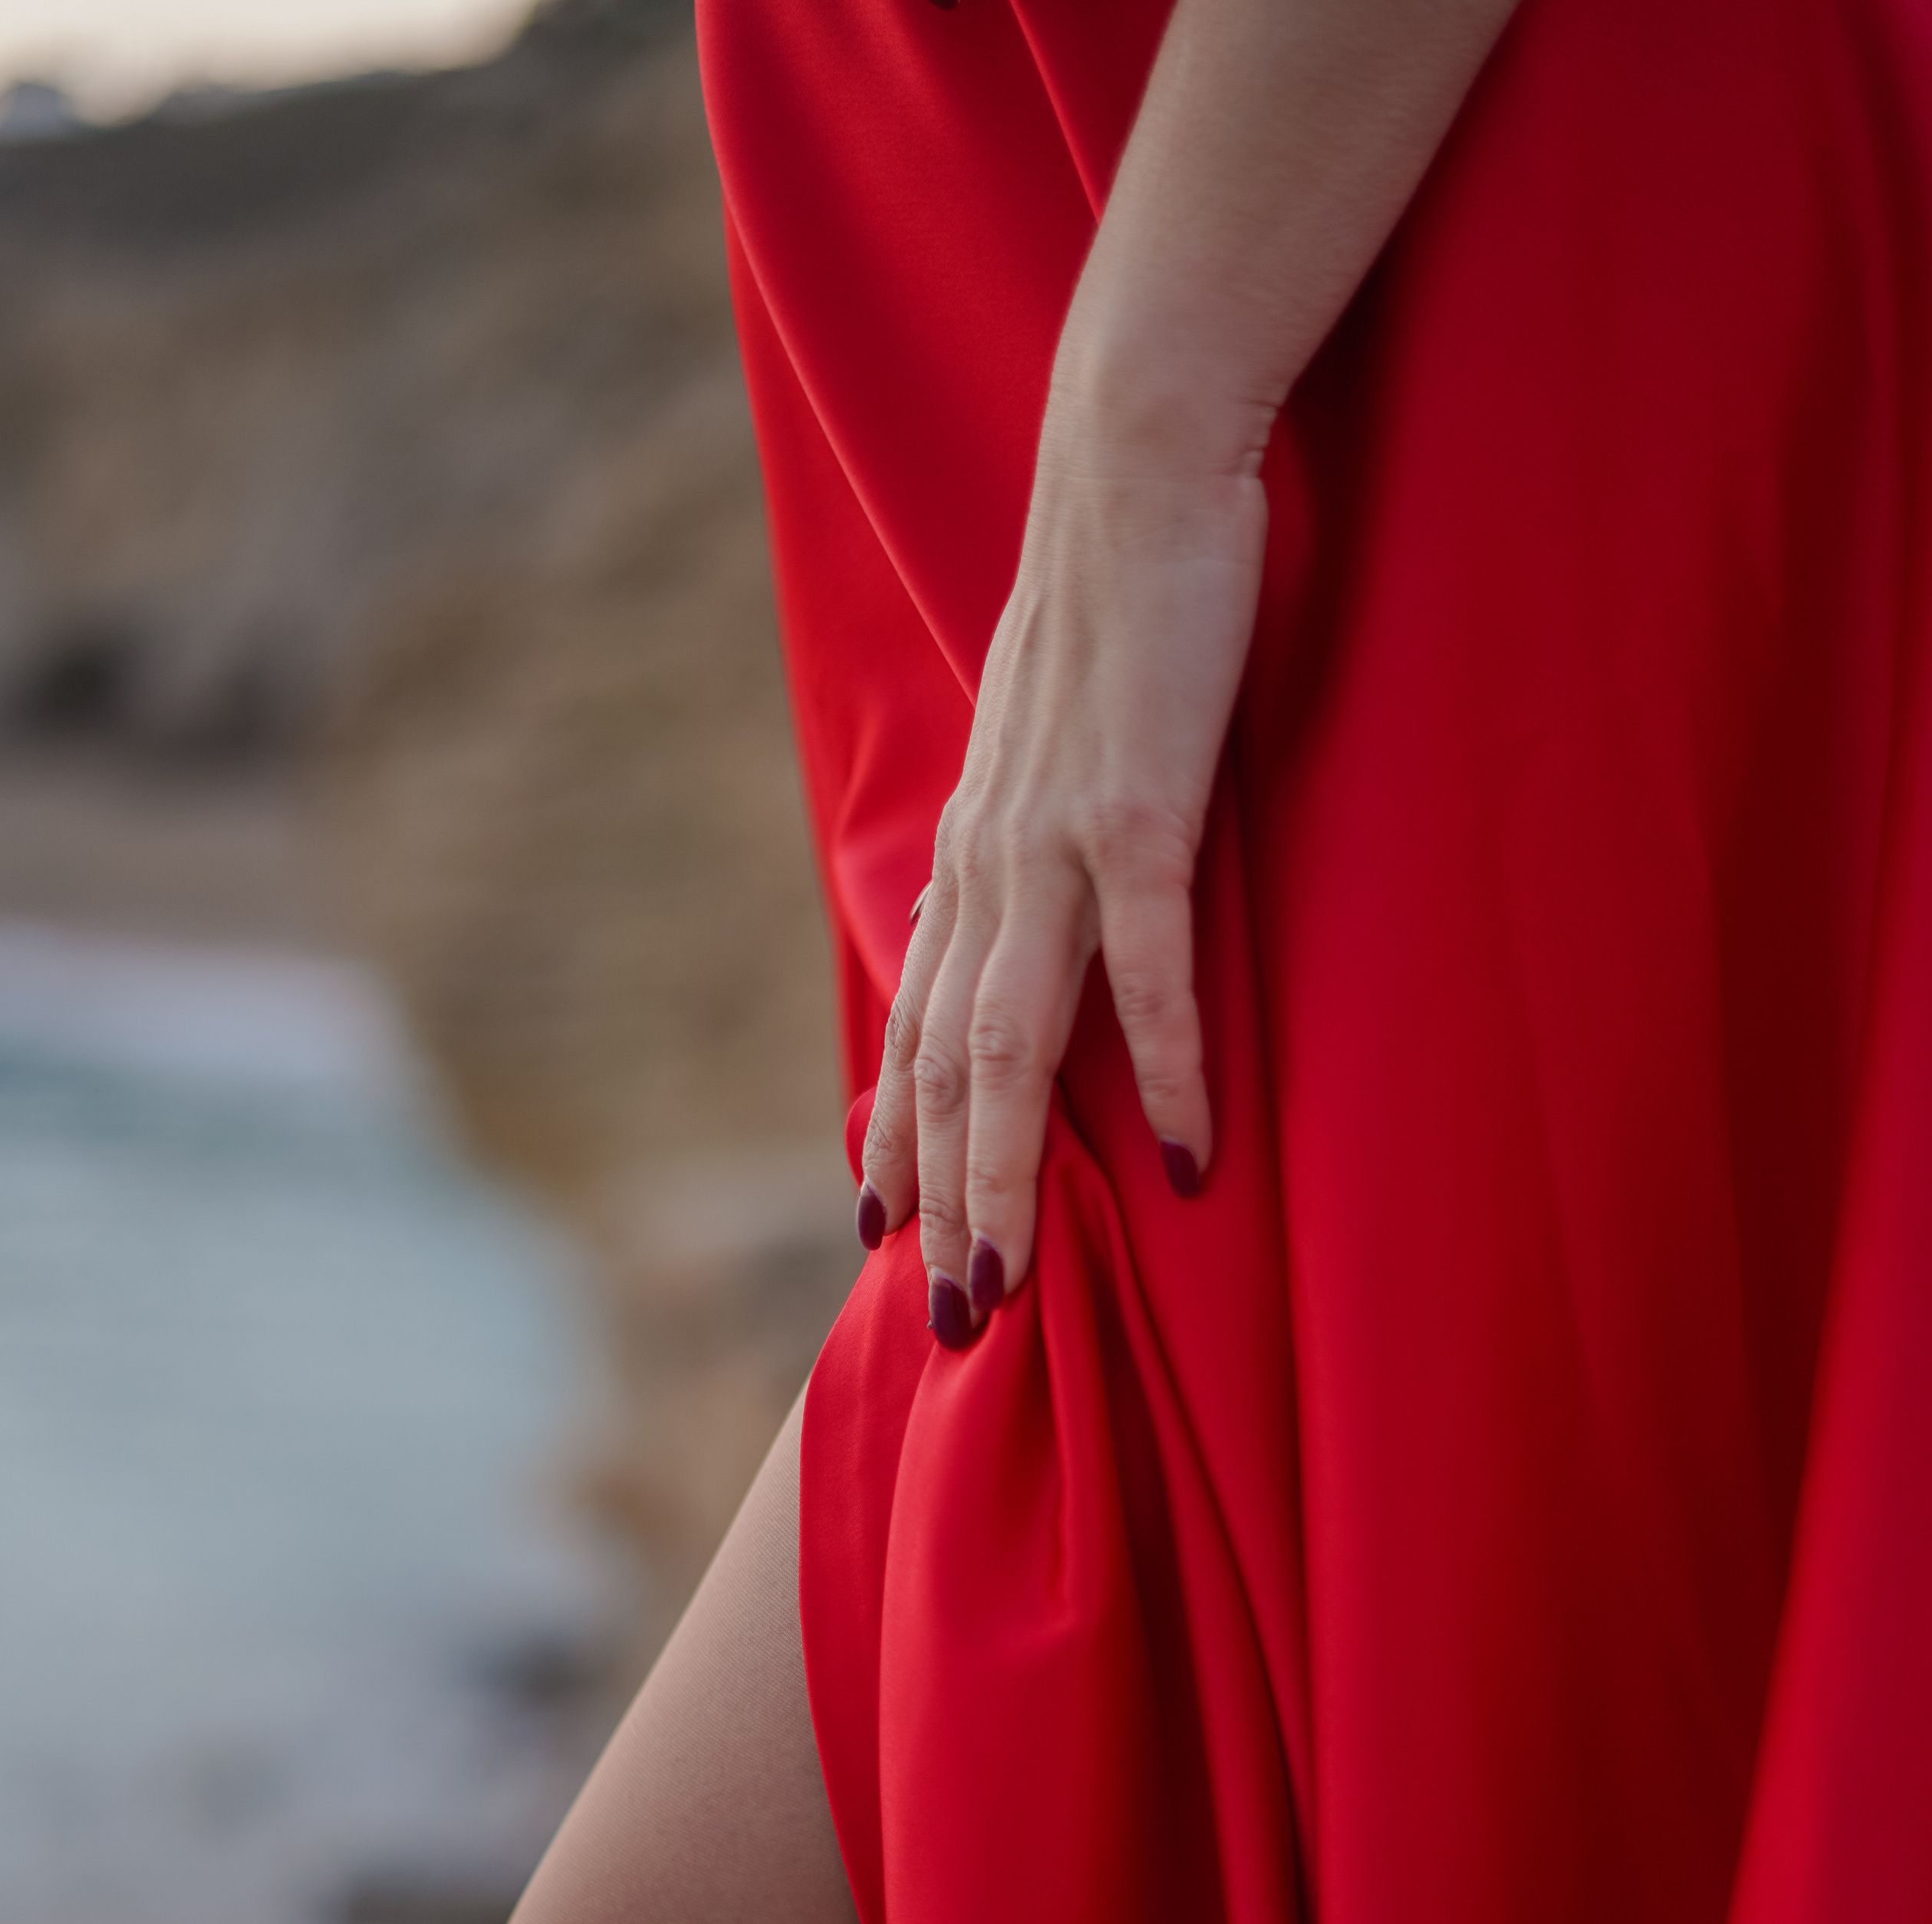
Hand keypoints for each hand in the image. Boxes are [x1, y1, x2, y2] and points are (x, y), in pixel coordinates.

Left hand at [855, 426, 1267, 1341]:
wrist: (1136, 456)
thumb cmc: (1114, 597)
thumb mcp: (1052, 735)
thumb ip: (1036, 830)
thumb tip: (1030, 902)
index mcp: (975, 848)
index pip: (917, 1023)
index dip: (899, 1137)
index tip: (888, 1235)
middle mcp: (992, 860)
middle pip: (943, 1068)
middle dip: (941, 1202)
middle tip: (950, 1320)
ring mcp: (1058, 840)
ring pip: (1008, 1046)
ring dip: (1008, 1176)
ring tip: (1014, 1281)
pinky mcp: (1142, 811)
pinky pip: (1143, 971)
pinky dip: (1161, 1069)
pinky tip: (1182, 1156)